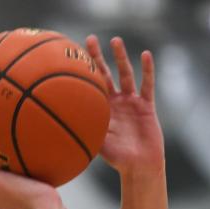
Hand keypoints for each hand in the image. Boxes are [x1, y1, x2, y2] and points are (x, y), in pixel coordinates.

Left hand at [86, 35, 165, 176]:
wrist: (138, 166)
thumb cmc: (116, 159)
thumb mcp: (95, 143)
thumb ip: (83, 132)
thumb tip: (61, 127)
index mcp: (100, 110)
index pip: (88, 87)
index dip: (82, 73)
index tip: (72, 57)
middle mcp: (114, 103)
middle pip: (105, 74)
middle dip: (97, 57)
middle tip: (89, 40)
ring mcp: (131, 102)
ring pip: (126, 74)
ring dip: (121, 58)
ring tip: (115, 40)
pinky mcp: (147, 105)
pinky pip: (147, 84)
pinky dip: (147, 70)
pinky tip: (146, 54)